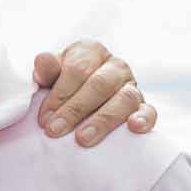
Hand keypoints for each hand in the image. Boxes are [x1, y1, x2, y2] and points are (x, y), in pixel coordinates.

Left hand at [33, 42, 156, 145]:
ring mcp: (131, 85)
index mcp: (90, 52)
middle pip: (100, 84)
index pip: (78, 69)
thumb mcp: (49, 77)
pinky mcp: (143, 105)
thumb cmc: (61, 86)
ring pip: (124, 98)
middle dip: (75, 110)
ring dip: (103, 120)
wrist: (79, 98)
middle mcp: (115, 66)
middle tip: (54, 131)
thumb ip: (47, 70)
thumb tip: (42, 59)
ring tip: (82, 139)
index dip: (59, 95)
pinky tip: (133, 128)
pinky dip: (143, 118)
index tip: (43, 119)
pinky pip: (149, 110)